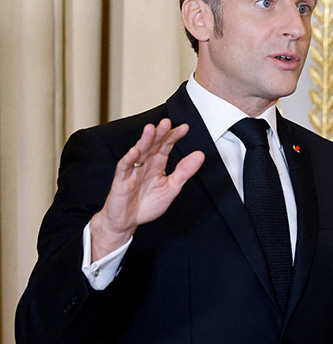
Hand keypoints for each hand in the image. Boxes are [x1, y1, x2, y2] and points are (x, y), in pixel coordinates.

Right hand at [89, 119, 204, 260]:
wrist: (127, 222)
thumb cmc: (146, 205)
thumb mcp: (171, 188)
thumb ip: (184, 172)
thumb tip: (200, 155)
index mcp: (157, 164)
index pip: (166, 146)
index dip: (174, 136)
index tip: (185, 128)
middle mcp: (145, 164)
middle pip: (153, 145)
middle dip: (159, 133)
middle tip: (167, 122)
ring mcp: (132, 170)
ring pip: (139, 151)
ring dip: (145, 140)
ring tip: (151, 129)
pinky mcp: (121, 180)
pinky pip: (125, 167)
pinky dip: (129, 159)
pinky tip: (135, 151)